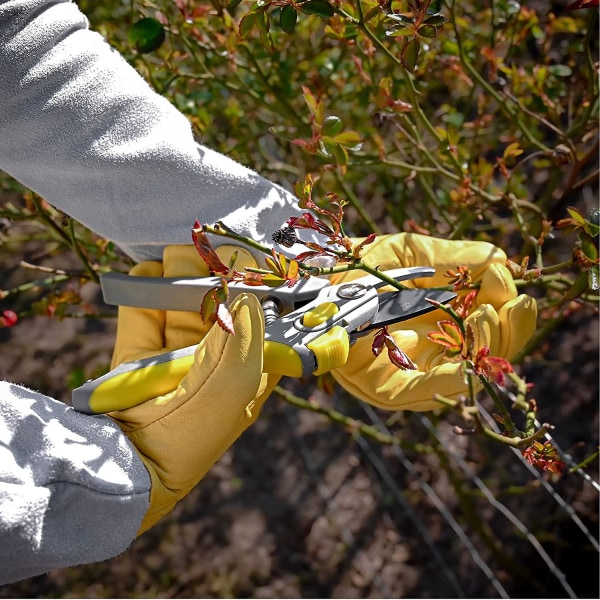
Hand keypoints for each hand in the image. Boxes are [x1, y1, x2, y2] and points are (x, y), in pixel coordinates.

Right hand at [108, 246, 278, 533]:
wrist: (126, 467)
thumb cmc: (191, 433)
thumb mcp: (232, 387)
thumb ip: (246, 339)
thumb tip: (249, 297)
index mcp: (244, 376)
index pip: (259, 327)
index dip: (260, 295)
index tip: (257, 265)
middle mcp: (212, 365)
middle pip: (219, 310)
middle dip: (217, 278)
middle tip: (215, 248)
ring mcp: (173, 360)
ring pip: (181, 309)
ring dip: (182, 278)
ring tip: (183, 252)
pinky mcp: (136, 359)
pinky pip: (143, 317)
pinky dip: (146, 292)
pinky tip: (152, 270)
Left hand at [329, 233, 536, 411]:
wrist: (318, 270)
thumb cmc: (365, 262)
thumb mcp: (417, 254)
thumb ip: (460, 261)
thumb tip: (502, 270)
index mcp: (444, 325)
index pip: (489, 331)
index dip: (507, 314)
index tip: (511, 289)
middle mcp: (431, 354)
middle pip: (483, 359)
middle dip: (504, 334)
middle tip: (509, 304)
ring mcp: (410, 375)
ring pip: (462, 379)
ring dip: (483, 352)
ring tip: (486, 317)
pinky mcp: (384, 389)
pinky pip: (422, 394)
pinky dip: (449, 382)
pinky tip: (469, 364)